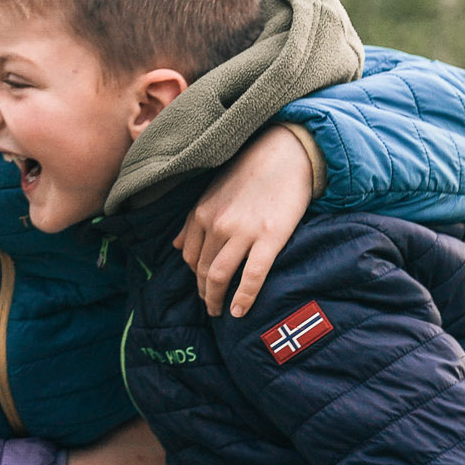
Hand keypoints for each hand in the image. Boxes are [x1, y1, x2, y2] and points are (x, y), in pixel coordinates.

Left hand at [175, 126, 315, 317]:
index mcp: (202, 212)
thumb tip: (178, 245)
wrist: (287, 153)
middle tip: (212, 306)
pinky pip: (253, 276)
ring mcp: (243, 232)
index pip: (190, 256)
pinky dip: (244, 297)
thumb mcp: (214, 191)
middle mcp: (217, 224)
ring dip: (217, 299)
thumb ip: (195, 219)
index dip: (194, 277)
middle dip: (205, 293)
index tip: (203, 287)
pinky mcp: (269, 238)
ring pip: (221, 276)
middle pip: (203, 270)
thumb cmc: (252, 171)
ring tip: (222, 311)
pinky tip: (240, 311)